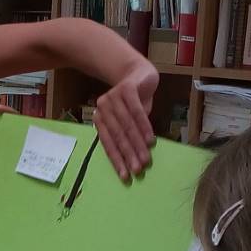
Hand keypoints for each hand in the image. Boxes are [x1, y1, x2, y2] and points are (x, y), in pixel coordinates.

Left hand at [94, 60, 157, 182]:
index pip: (108, 143)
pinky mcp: (125, 89)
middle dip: (129, 155)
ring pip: (127, 126)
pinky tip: (150, 140)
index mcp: (100, 120)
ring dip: (137, 145)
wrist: (139, 73)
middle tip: (138, 170)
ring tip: (146, 159)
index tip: (125, 177)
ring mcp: (113, 97)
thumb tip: (135, 162)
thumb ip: (128, 137)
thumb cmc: (134, 103)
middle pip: (118, 136)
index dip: (117, 160)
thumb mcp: (129, 122)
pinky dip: (144, 127)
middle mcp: (103, 109)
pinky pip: (136, 112)